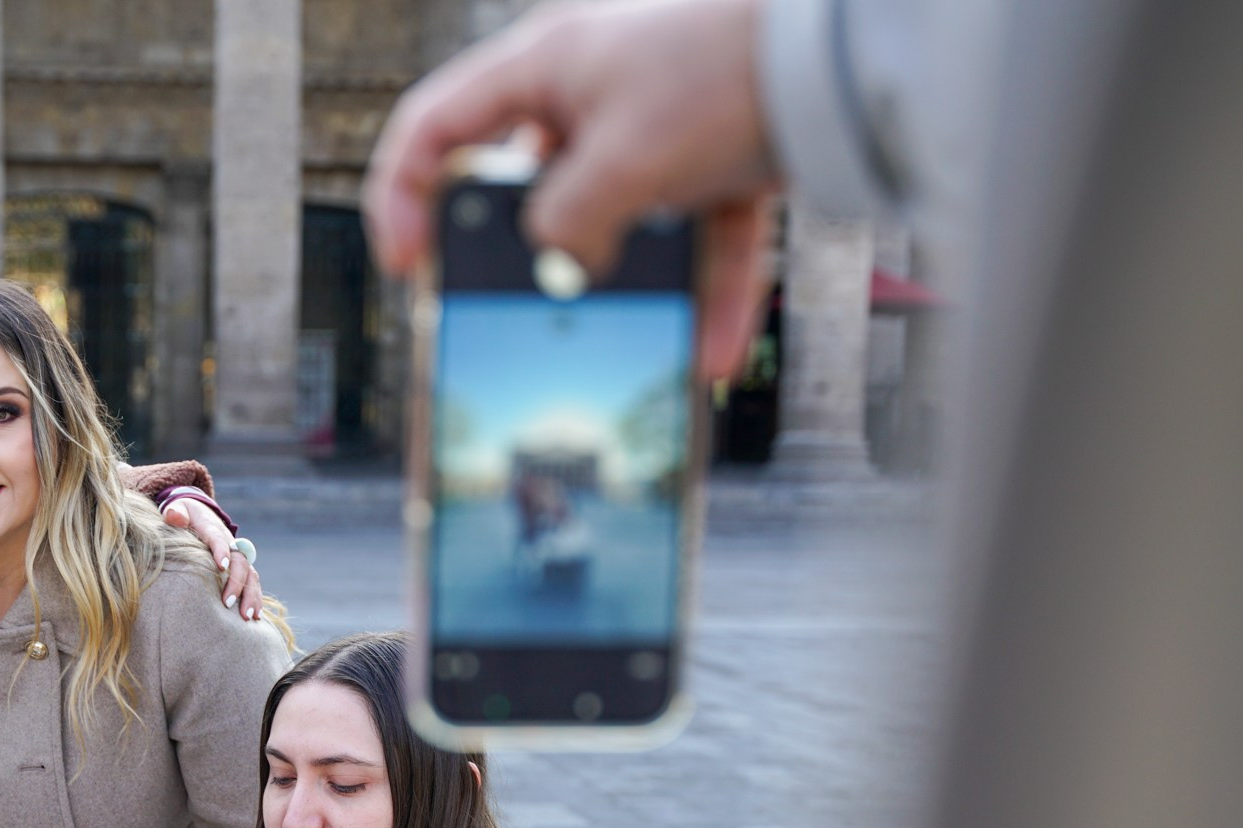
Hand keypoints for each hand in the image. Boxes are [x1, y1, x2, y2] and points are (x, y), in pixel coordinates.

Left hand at [162, 496, 266, 621]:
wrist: (200, 515)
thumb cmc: (185, 516)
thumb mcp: (178, 509)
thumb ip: (176, 513)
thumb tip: (173, 516)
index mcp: (213, 529)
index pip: (218, 540)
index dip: (221, 551)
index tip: (221, 566)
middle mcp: (230, 543)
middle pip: (240, 562)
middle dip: (236, 582)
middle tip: (227, 603)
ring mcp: (238, 557)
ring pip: (250, 575)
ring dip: (250, 596)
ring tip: (246, 616)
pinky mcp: (240, 568)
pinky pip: (252, 583)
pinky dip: (255, 599)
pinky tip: (255, 617)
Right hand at [362, 0, 780, 383]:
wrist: (840, 57)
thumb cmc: (722, 71)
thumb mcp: (620, 161)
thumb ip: (566, 224)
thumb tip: (560, 268)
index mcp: (544, 68)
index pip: (437, 126)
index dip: (402, 195)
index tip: (407, 264)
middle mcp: (594, 91)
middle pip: (528, 184)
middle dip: (523, 255)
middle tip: (510, 308)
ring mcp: (660, 126)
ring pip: (619, 220)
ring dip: (624, 286)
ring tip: (617, 337)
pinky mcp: (723, 157)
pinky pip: (700, 238)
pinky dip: (707, 293)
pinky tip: (711, 355)